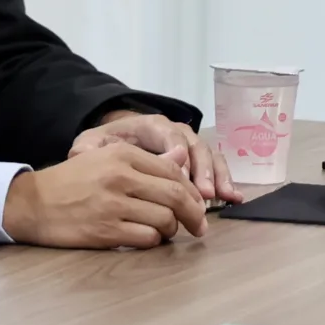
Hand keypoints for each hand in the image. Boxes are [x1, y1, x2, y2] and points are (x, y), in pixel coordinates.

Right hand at [3, 142, 210, 248]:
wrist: (31, 204)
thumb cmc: (71, 182)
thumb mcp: (106, 159)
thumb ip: (146, 160)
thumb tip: (182, 158)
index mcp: (122, 154)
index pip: (173, 171)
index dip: (191, 190)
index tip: (198, 203)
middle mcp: (120, 177)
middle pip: (175, 195)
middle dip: (194, 213)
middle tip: (200, 225)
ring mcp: (113, 205)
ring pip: (164, 220)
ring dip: (172, 230)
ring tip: (166, 231)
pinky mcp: (106, 232)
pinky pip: (146, 238)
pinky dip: (153, 241)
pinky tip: (147, 238)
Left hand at [70, 110, 244, 204]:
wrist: (112, 145)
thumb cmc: (103, 148)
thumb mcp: (90, 145)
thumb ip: (93, 149)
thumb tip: (120, 157)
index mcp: (151, 125)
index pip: (171, 134)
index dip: (179, 154)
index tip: (181, 175)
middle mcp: (175, 133)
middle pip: (196, 146)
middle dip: (202, 171)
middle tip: (204, 195)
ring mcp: (189, 146)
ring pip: (210, 156)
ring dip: (217, 177)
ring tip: (221, 198)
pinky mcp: (196, 162)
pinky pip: (216, 167)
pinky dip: (225, 182)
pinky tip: (234, 198)